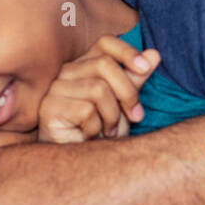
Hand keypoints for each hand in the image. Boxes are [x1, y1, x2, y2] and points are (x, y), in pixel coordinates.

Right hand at [36, 36, 159, 142]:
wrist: (79, 162)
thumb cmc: (101, 130)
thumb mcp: (124, 103)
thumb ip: (136, 78)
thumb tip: (154, 54)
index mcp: (85, 64)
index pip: (105, 42)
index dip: (127, 51)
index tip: (145, 68)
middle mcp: (67, 72)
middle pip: (105, 65)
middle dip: (128, 92)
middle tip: (135, 116)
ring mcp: (54, 89)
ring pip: (98, 89)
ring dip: (113, 115)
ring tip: (110, 131)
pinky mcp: (49, 108)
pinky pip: (86, 110)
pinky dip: (96, 127)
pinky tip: (90, 136)